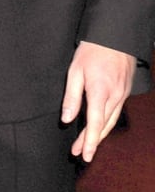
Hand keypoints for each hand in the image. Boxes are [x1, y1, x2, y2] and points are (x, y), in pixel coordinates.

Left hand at [61, 40, 135, 161]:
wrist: (116, 36)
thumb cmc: (92, 51)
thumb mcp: (75, 71)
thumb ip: (71, 97)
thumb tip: (66, 119)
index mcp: (100, 91)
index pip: (95, 123)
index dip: (89, 141)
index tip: (83, 154)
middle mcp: (115, 96)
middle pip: (104, 126)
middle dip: (91, 142)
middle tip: (80, 154)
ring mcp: (122, 94)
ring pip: (111, 121)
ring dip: (99, 135)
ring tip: (86, 146)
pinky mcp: (125, 91)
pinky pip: (116, 112)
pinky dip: (107, 123)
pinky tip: (98, 128)